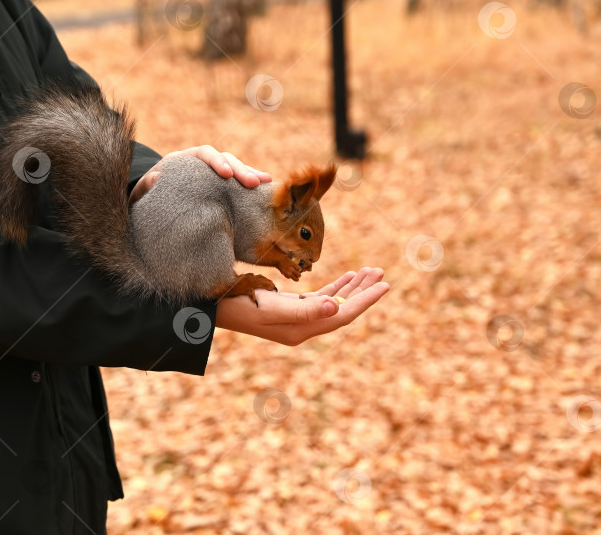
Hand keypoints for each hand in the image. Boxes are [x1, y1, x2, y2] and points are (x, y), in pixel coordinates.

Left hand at [129, 145, 271, 203]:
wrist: (150, 201)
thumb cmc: (146, 197)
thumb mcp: (141, 194)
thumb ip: (146, 187)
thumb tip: (155, 177)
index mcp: (182, 161)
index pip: (202, 154)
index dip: (215, 161)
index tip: (225, 174)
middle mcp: (199, 162)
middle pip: (224, 158)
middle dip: (239, 169)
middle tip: (253, 183)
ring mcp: (210, 172)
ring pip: (234, 167)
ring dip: (250, 173)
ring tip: (266, 182)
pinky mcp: (218, 184)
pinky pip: (236, 180)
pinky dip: (250, 181)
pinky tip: (266, 186)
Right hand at [215, 268, 389, 345]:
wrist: (214, 307)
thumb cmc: (240, 305)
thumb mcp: (272, 308)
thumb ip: (305, 310)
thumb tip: (338, 308)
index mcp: (302, 330)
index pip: (342, 315)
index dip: (365, 300)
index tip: (385, 285)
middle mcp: (303, 327)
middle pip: (342, 308)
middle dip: (364, 291)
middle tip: (383, 274)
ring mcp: (297, 318)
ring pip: (334, 301)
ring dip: (353, 286)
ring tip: (372, 271)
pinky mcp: (290, 308)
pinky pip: (321, 298)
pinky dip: (337, 286)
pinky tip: (349, 276)